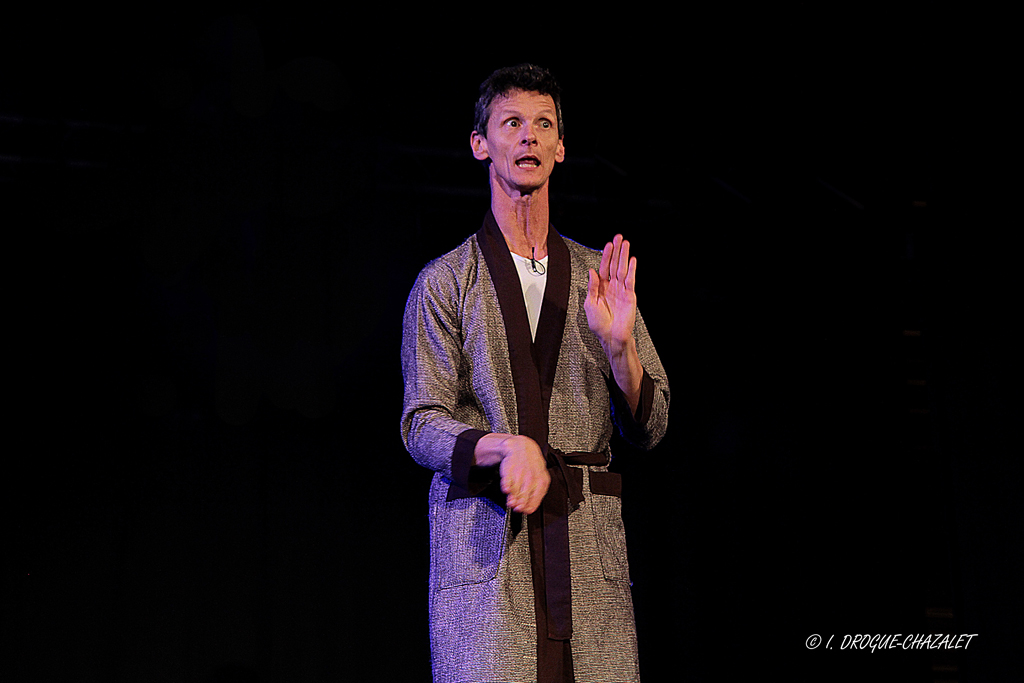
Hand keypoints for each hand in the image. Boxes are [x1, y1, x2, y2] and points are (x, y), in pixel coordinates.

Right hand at [497, 435, 549, 513]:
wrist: (520, 447)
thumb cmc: (529, 467)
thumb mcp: (537, 479)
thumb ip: (533, 494)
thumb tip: (527, 508)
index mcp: (542, 477)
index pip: (538, 493)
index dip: (531, 503)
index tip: (525, 510)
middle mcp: (532, 472)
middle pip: (528, 488)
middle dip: (522, 500)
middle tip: (517, 507)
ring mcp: (521, 466)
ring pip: (518, 482)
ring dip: (514, 494)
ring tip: (511, 502)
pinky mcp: (510, 462)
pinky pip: (508, 473)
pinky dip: (507, 482)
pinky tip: (506, 489)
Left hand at [585, 234, 636, 352]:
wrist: (610, 337)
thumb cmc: (599, 324)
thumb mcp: (590, 304)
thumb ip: (592, 287)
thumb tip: (592, 271)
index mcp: (601, 287)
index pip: (604, 267)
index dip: (606, 256)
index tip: (608, 244)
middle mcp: (612, 286)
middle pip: (615, 265)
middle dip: (617, 251)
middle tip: (619, 237)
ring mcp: (621, 290)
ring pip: (623, 269)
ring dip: (624, 256)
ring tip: (626, 244)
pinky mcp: (630, 295)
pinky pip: (630, 280)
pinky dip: (632, 269)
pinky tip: (632, 260)